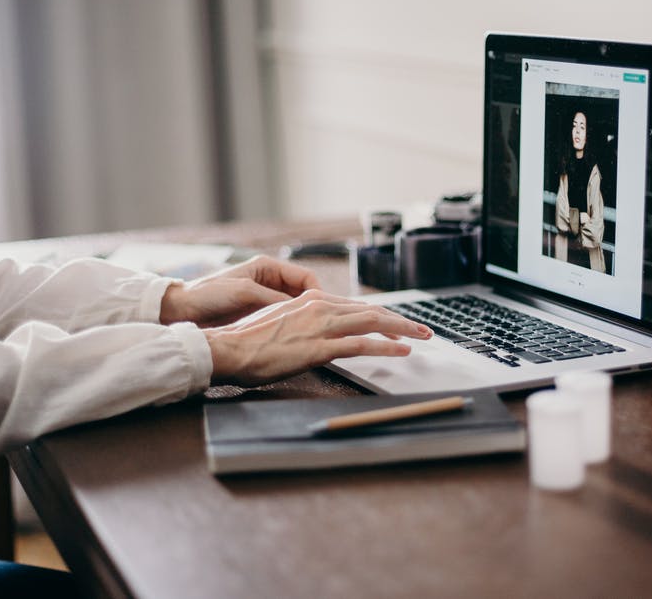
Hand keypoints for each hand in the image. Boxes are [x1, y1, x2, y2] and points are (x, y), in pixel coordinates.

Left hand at [160, 255, 321, 326]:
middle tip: (321, 323)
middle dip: (313, 307)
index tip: (322, 309)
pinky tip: (293, 337)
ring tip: (310, 332)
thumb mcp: (244, 292)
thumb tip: (299, 307)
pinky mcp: (258, 315)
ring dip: (302, 319)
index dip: (317, 292)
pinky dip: (289, 327)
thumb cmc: (208, 294)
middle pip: (303, 293)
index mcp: (267, 267)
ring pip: (294, 308)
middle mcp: (269, 281)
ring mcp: (264, 299)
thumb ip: (273, 298)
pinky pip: (281, 319)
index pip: (305, 277)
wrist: (183, 310)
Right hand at [203, 289, 432, 385]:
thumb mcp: (279, 323)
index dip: (380, 315)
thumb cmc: (248, 342)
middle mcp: (319, 307)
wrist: (229, 348)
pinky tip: (402, 351)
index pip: (355, 306)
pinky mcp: (320, 347)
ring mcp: (321, 326)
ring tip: (422, 336)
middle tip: (422, 328)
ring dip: (402, 329)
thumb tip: (315, 332)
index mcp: (310, 301)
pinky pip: (362, 345)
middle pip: (371, 310)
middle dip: (400, 320)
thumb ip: (302, 323)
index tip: (397, 323)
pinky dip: (386, 347)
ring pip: (373, 322)